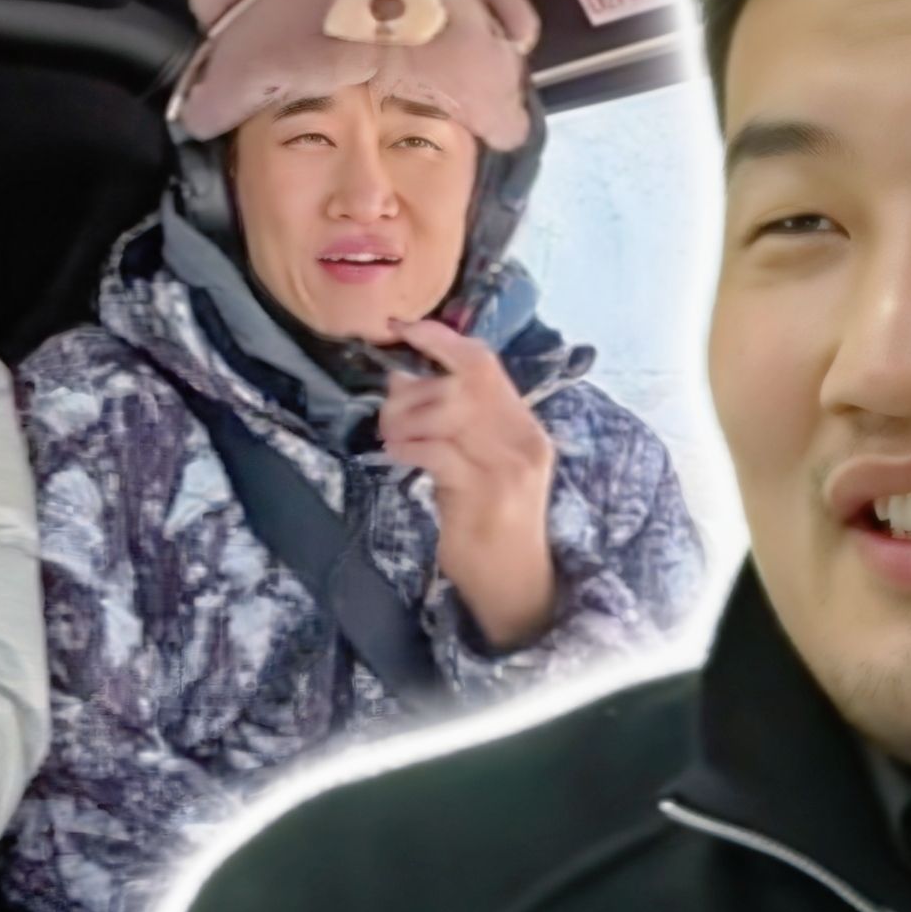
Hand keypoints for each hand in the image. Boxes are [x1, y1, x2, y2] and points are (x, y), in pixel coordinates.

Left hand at [378, 316, 558, 648]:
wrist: (514, 583)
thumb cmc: (486, 520)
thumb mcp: (477, 463)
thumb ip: (453, 424)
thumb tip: (400, 380)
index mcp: (523, 424)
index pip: (484, 363)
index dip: (440, 339)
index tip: (401, 327)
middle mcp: (524, 438)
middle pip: (462, 382)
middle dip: (413, 391)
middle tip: (387, 415)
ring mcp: (510, 465)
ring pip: (450, 411)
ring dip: (406, 419)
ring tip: (391, 439)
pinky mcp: (488, 493)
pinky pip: (439, 451)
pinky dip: (409, 448)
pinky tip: (396, 456)